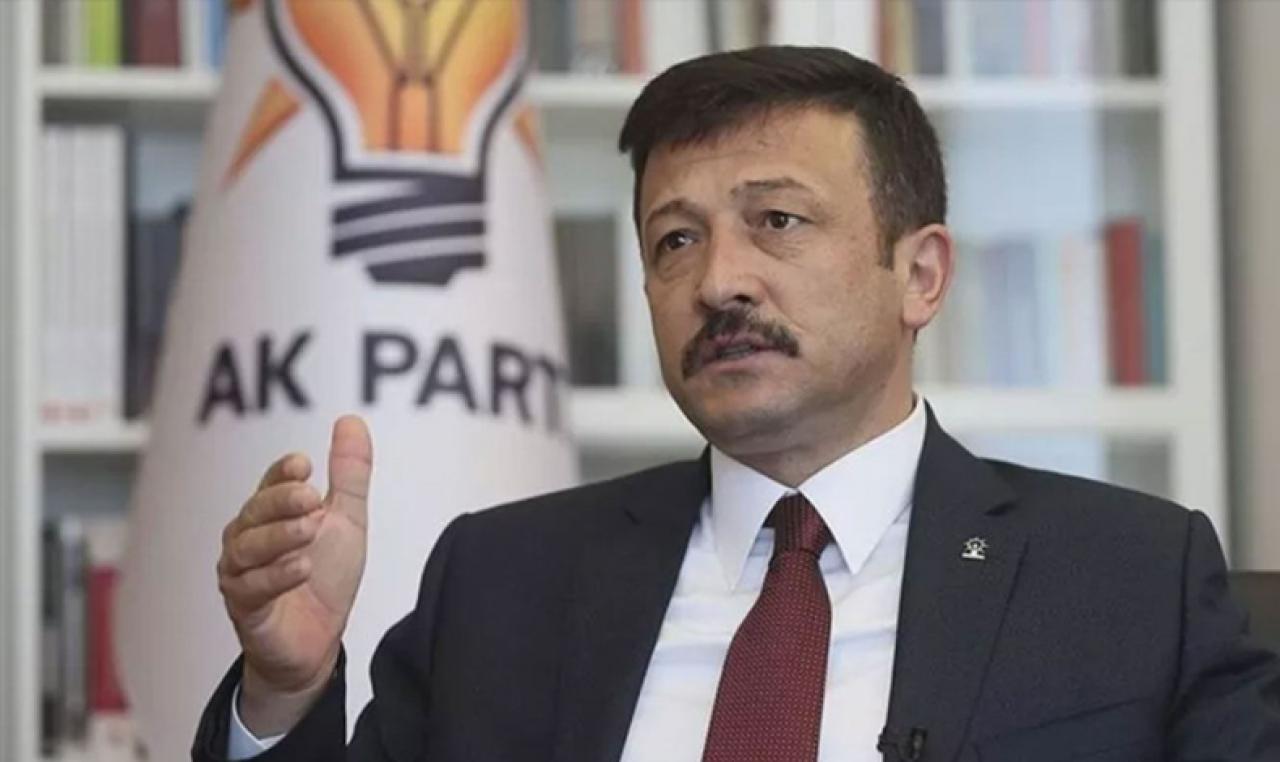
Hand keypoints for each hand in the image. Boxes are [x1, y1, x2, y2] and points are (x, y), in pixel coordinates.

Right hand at [217, 415, 372, 734]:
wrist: (318, 641)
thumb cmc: (326, 577)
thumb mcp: (346, 520)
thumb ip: (349, 474)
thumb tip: (352, 419)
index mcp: (271, 514)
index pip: (271, 484)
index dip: (283, 472)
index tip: (305, 462)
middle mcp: (247, 539)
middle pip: (255, 512)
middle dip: (281, 501)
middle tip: (311, 497)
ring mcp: (241, 573)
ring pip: (248, 548)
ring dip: (280, 536)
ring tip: (310, 529)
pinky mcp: (244, 608)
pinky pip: (252, 588)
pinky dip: (276, 576)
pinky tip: (301, 567)